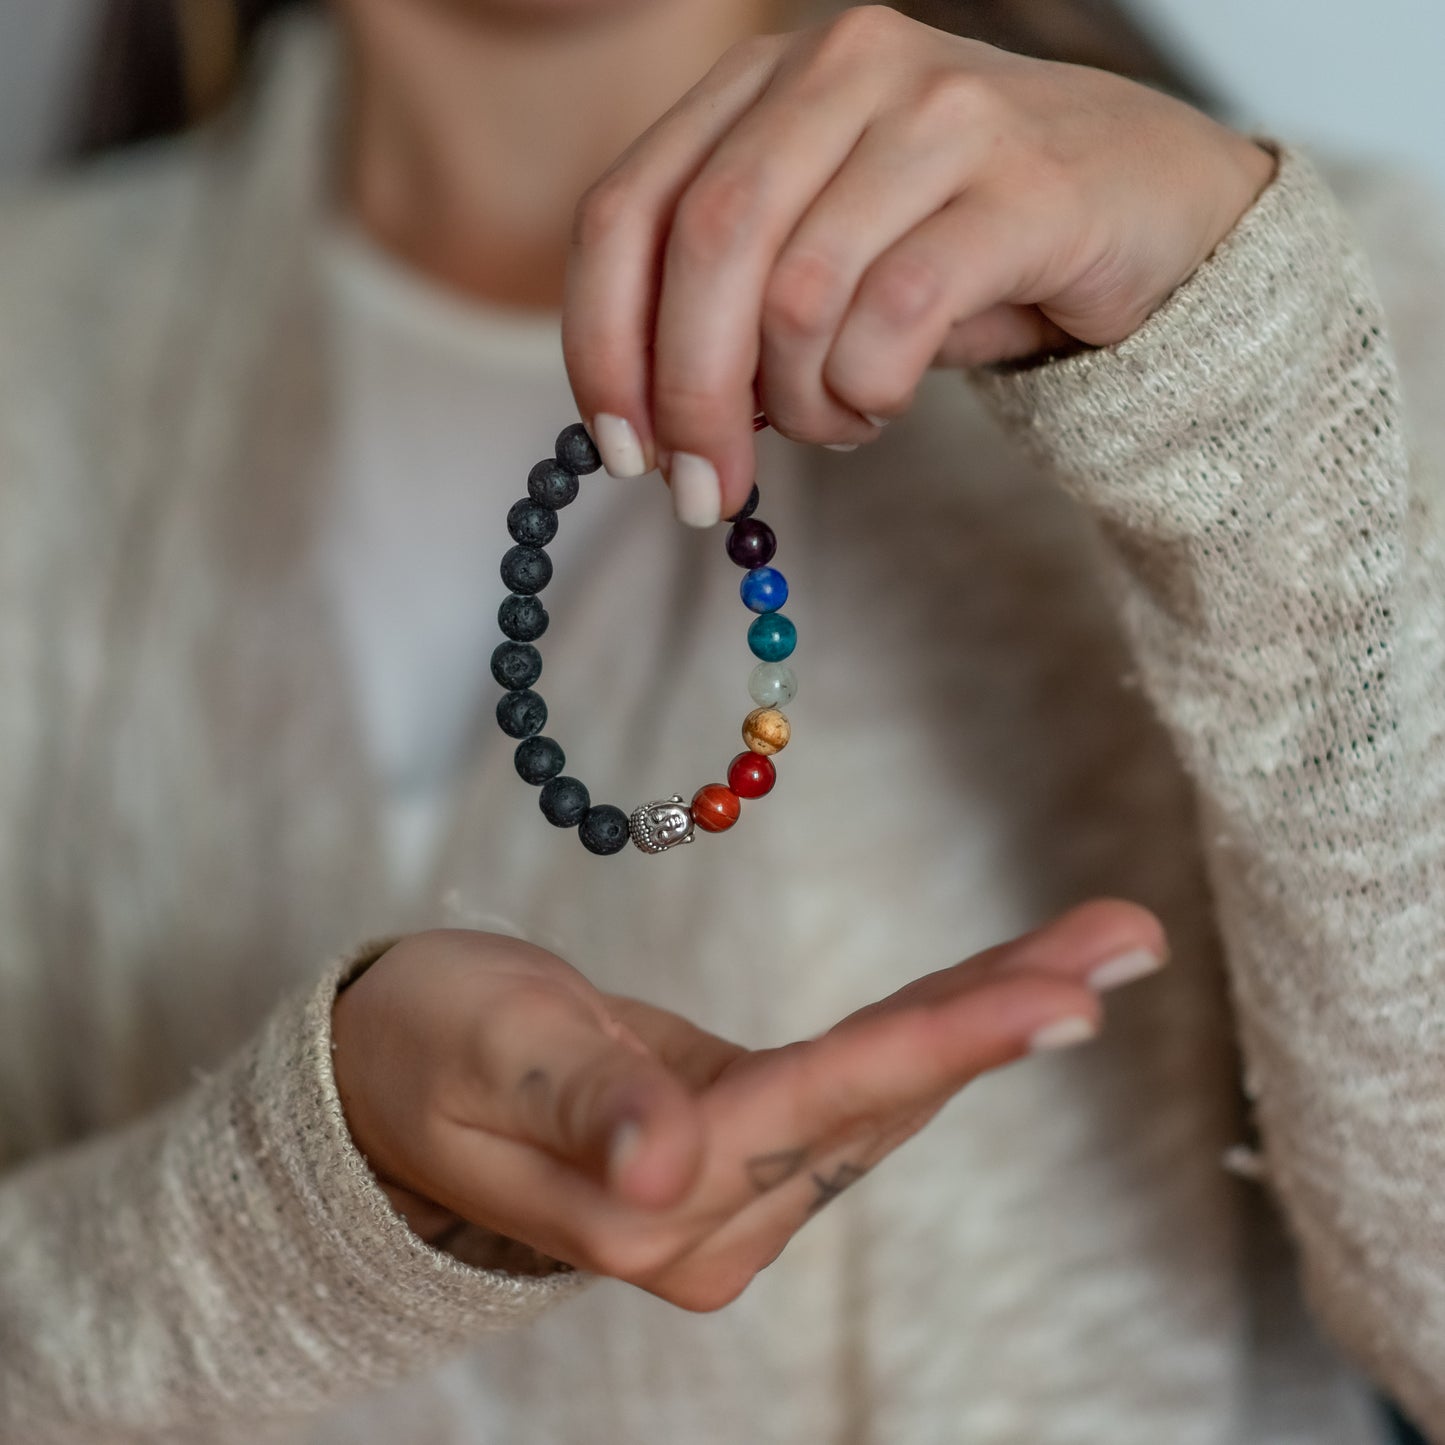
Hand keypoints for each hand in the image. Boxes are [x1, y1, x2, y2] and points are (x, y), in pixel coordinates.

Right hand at [331, 898, 1166, 1310]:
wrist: (394, 1080)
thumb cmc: (422, 1045)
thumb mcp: (480, 1050)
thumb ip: (576, 1104)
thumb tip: (664, 1166)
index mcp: (644, 1208)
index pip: (819, 1107)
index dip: (942, 1045)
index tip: (1061, 999)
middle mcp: (711, 1223)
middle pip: (884, 1101)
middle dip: (1008, 1017)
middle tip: (1126, 936)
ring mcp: (735, 1196)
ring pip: (889, 1093)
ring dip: (996, 1014)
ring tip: (1104, 940)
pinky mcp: (747, 1151)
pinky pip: (858, 1081)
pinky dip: (937, 1024)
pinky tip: (1006, 984)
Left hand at [561, 4, 1274, 519]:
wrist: (1150, 208)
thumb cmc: (962, 245)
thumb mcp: (821, 259)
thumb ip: (731, 309)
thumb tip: (652, 416)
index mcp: (766, 78)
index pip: (629, 208)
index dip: (602, 343)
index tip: (622, 450)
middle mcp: (843, 65)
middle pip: (706, 246)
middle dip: (689, 397)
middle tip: (704, 493)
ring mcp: (939, 111)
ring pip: (800, 292)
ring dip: (801, 402)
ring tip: (838, 421)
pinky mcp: (1026, 183)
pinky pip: (896, 315)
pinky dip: (869, 390)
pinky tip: (881, 402)